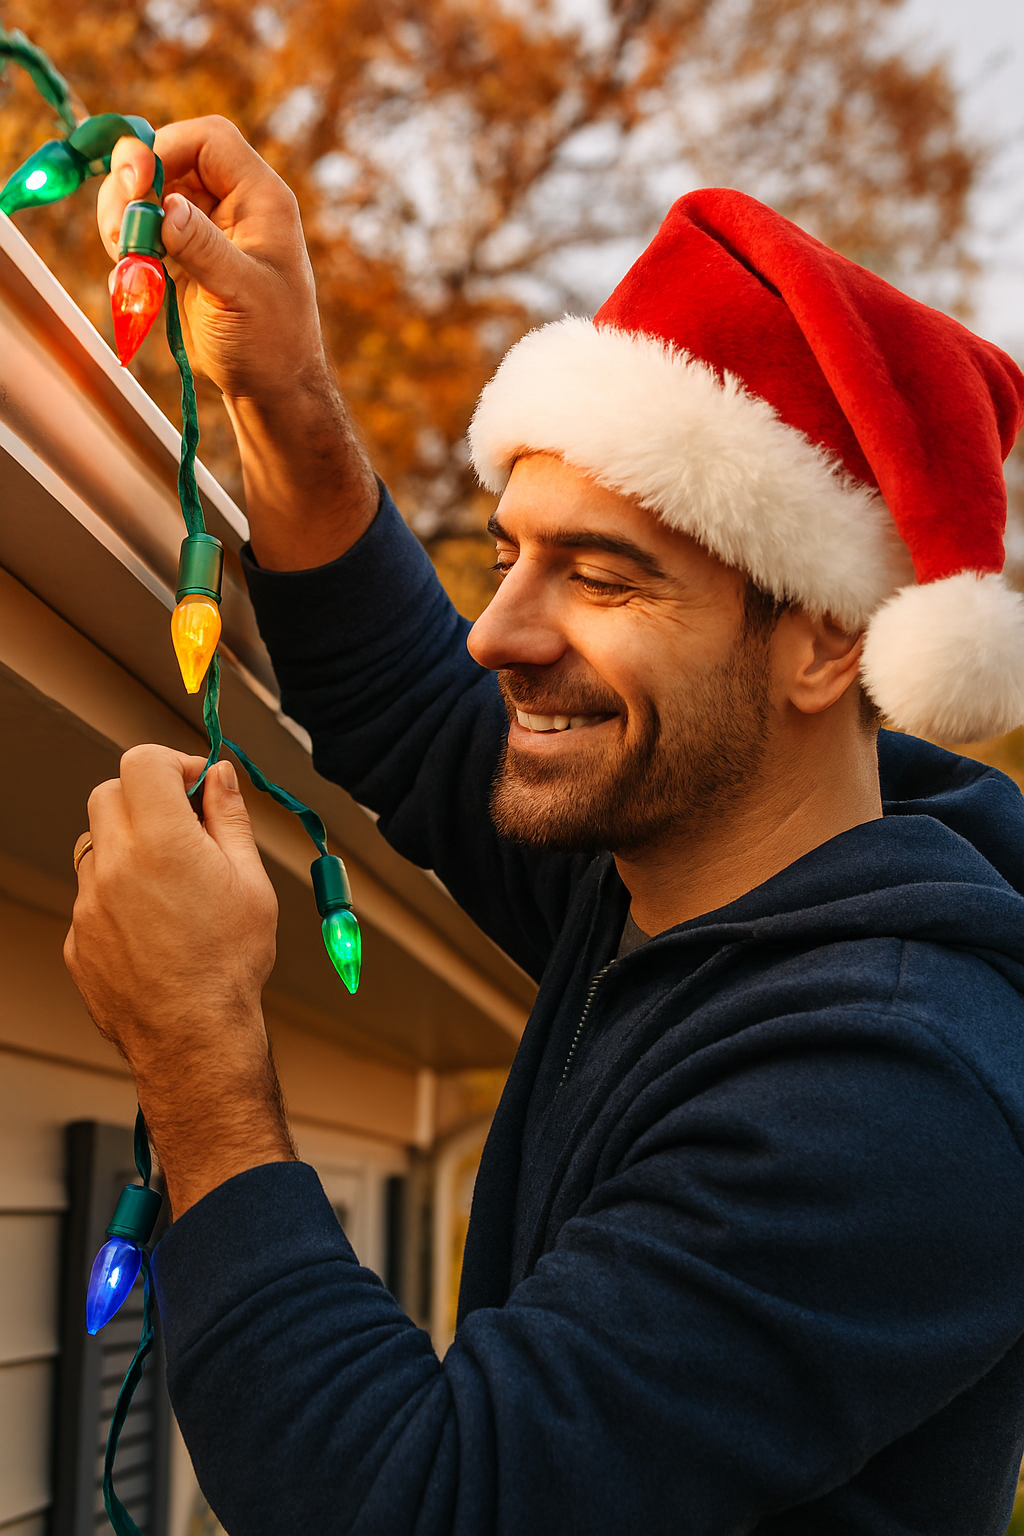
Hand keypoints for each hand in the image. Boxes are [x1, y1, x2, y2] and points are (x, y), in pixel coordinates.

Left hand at [65, 746, 294, 1215]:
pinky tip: (155, 926)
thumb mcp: (250, 881)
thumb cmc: (228, 964)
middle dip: (146, 798)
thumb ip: (229, 818)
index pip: (143, 761)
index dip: (173, 763)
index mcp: (161, 840)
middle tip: (185, 827)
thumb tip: (219, 777)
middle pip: (110, 793)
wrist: (193, 1037)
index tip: (196, 784)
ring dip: (127, 845)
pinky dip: (117, 894)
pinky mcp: (77, 938)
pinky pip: (90, 895)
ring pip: (96, 843)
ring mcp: (88, 903)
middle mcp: (114, 864)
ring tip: (171, 884)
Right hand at [97, 116, 322, 403]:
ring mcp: (206, 231)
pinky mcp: (184, 257)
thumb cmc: (272, 343)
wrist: (272, 389)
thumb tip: (165, 206)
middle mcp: (233, 206)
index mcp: (260, 199)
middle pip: (168, 161)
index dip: (166, 147)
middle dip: (133, 187)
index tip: (135, 183)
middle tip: (119, 228)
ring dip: (123, 221)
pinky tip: (130, 287)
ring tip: (126, 262)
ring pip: (148, 196)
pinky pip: (143, 234)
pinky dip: (127, 253)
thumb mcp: (241, 294)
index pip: (209, 140)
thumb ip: (203, 247)